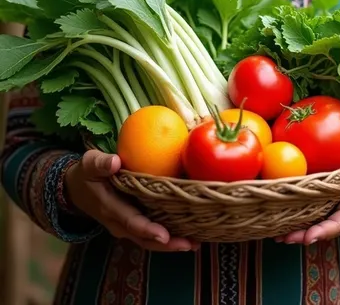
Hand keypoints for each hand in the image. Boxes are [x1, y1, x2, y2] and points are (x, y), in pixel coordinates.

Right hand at [65, 150, 198, 251]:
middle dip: (167, 244)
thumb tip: (114, 161)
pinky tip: (189, 233)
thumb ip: (100, 164)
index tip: (164, 235)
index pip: (130, 221)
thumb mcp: (89, 164)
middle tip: (190, 244)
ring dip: (171, 244)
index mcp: (109, 208)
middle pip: (144, 238)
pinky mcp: (133, 224)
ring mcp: (126, 226)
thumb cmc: (87, 173)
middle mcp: (119, 223)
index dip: (147, 229)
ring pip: (149, 240)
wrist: (77, 189)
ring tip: (195, 243)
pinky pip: (151, 234)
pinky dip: (169, 237)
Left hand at [275, 153, 339, 245]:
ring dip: (298, 232)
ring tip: (276, 234)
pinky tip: (282, 224)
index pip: (339, 223)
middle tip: (281, 237)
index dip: (324, 231)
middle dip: (303, 236)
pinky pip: (316, 220)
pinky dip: (301, 224)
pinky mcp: (332, 212)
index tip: (308, 236)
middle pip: (324, 230)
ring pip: (318, 228)